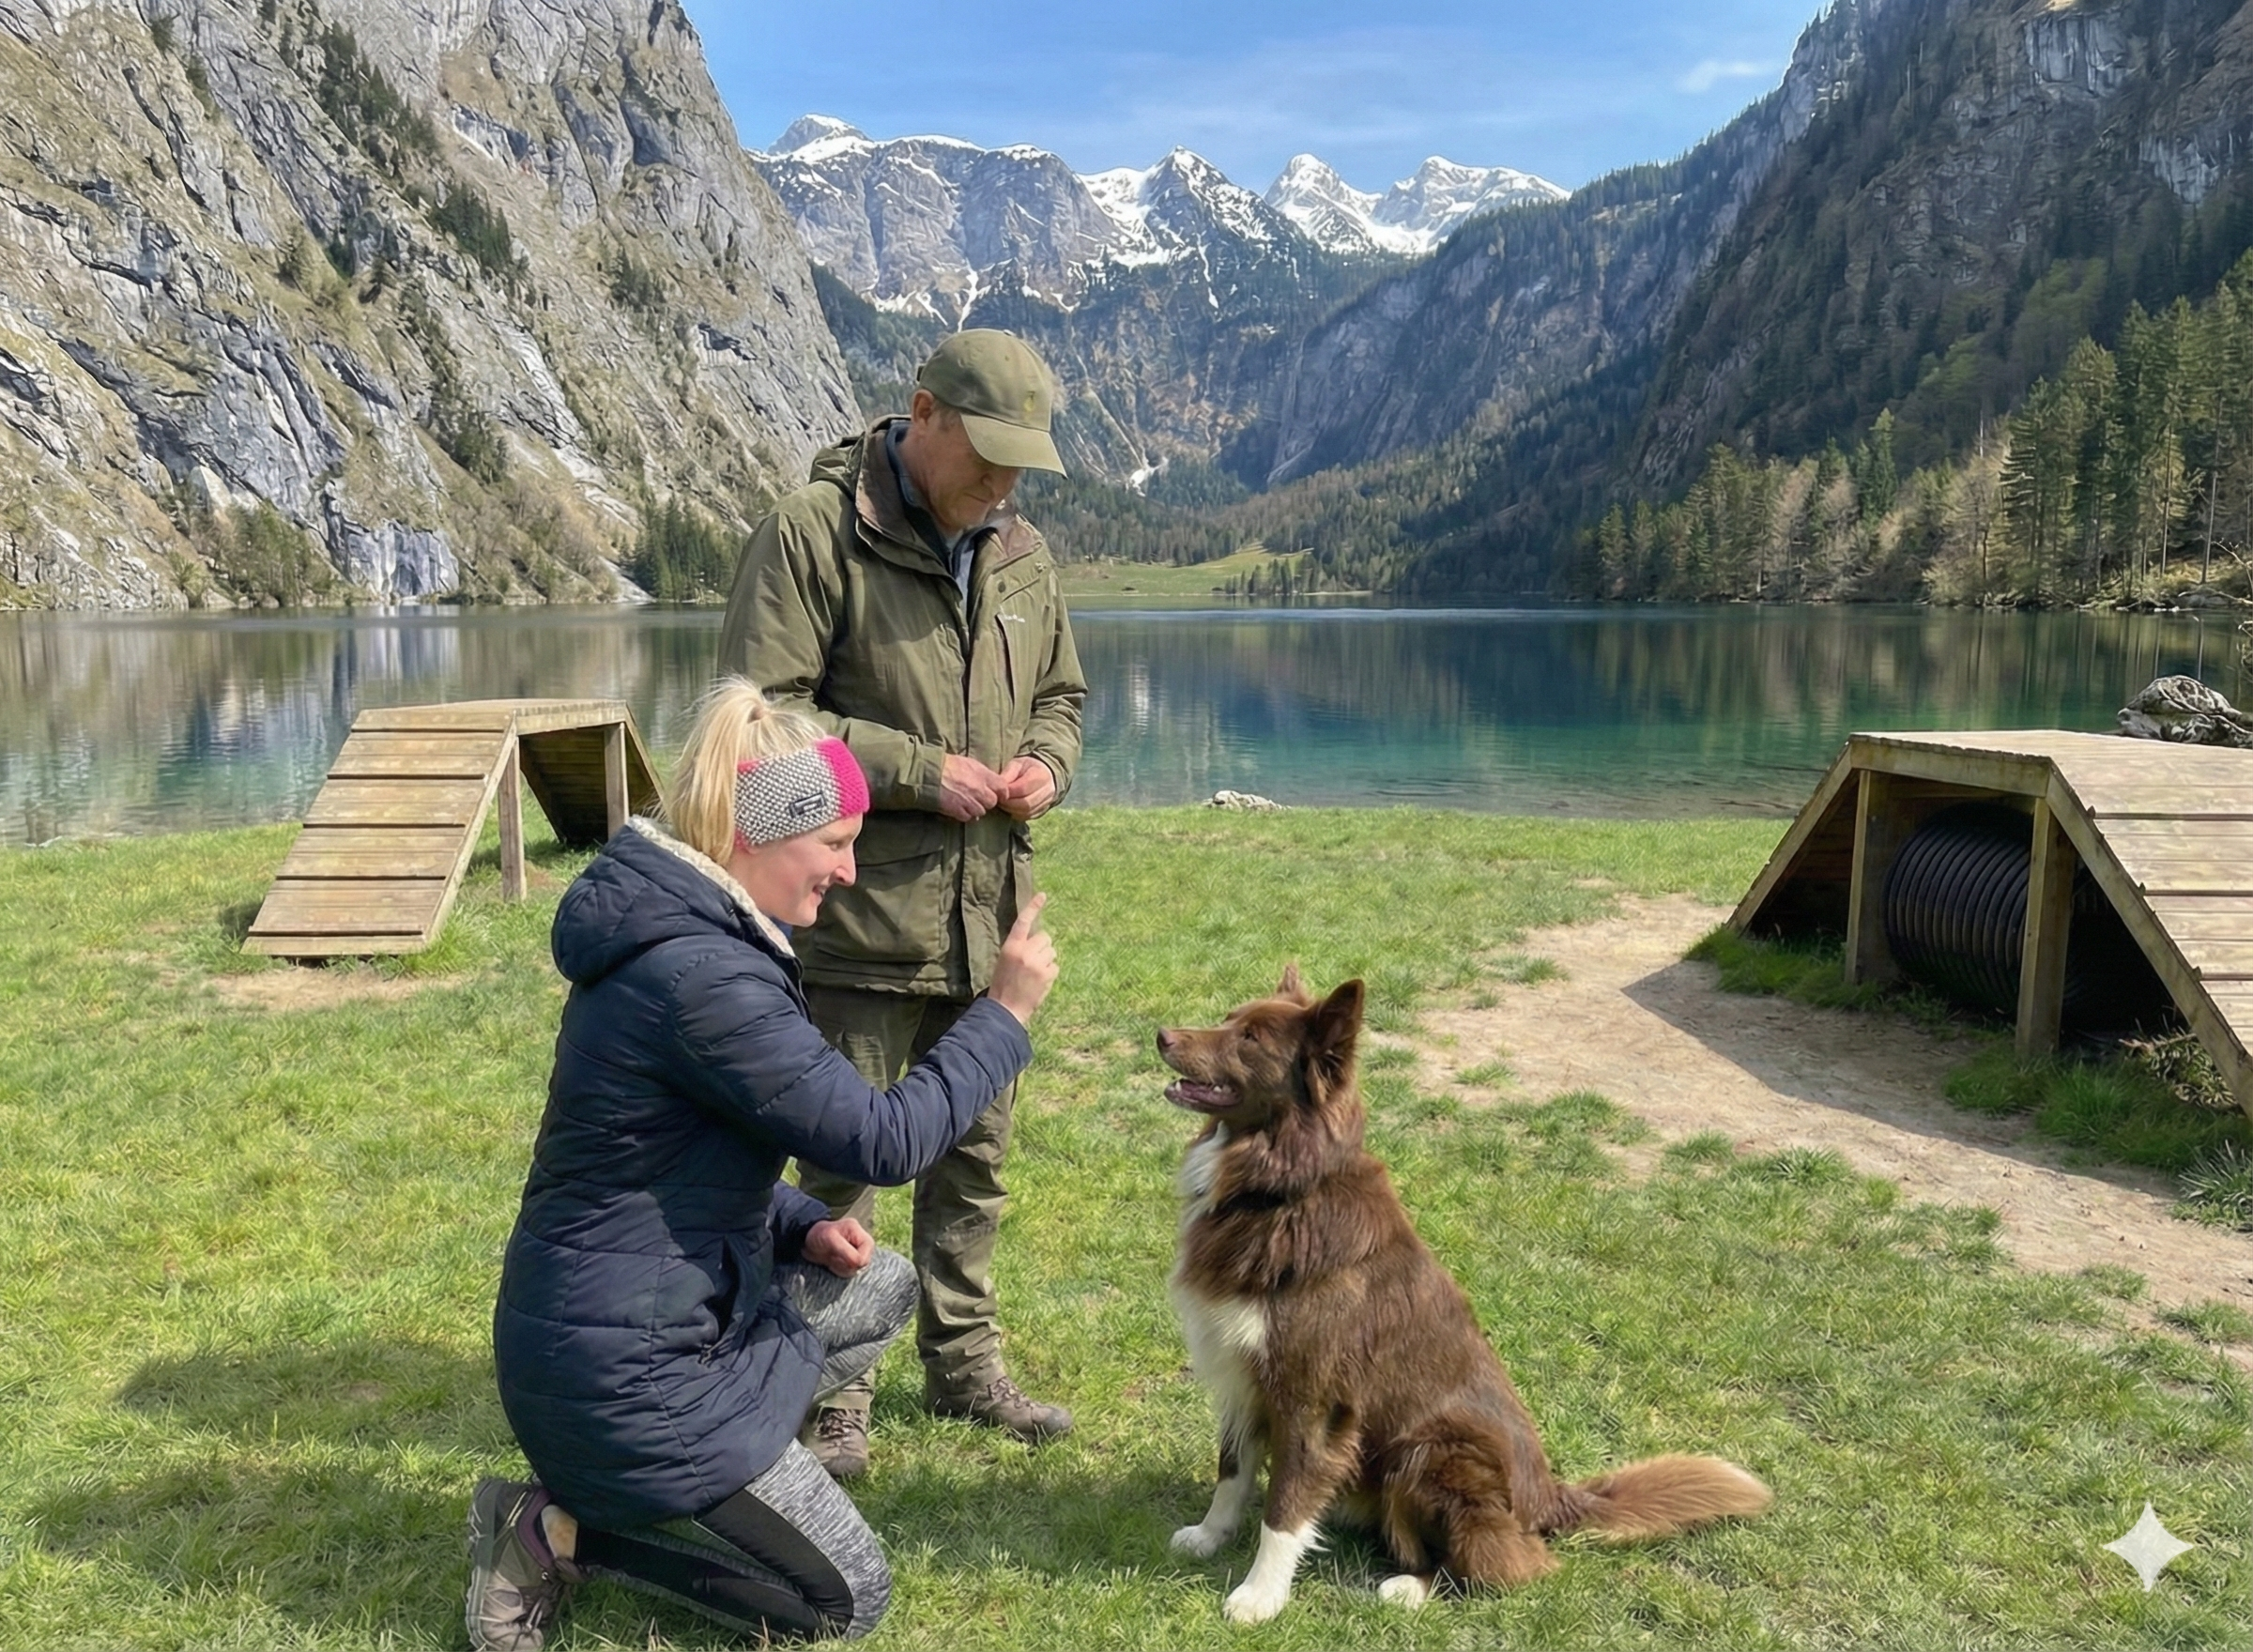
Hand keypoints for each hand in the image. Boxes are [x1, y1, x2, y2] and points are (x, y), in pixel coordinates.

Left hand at [803, 1217, 874, 1276]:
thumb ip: (846, 1251)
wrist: (808, 1241)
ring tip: (832, 1258)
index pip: (865, 1257)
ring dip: (841, 1268)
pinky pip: (850, 1273)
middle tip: (833, 1257)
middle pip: (862, 1265)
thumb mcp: (830, 1239)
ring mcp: (858, 1253)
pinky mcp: (852, 1261)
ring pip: (856, 1271)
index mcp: (861, 1235)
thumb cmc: (819, 1234)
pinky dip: (839, 1271)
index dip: (852, 1261)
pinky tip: (832, 1263)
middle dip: (846, 1265)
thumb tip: (859, 1263)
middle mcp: (863, 1244)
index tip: (837, 1256)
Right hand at [938, 753, 1005, 821]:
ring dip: (975, 809)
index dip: (1002, 793)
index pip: (1003, 788)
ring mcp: (969, 801)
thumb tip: (991, 782)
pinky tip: (959, 808)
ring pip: (981, 812)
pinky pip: (968, 817)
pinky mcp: (958, 810)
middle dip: (986, 801)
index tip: (999, 795)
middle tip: (978, 798)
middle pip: (992, 802)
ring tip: (966, 803)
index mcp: (983, 775)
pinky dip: (964, 814)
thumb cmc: (947, 764)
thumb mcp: (969, 763)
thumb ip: (983, 774)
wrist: (929, 773)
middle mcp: (979, 789)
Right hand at [987, 892, 1057, 1025]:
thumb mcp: (1004, 961)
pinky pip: (1055, 966)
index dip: (1033, 907)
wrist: (1005, 1009)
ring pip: (1052, 952)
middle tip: (1033, 962)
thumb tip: (1036, 940)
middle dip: (1042, 947)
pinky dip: (1050, 974)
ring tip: (1034, 975)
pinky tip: (1039, 982)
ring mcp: (1037, 962)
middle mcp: (1024, 951)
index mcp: (1010, 946)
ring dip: (1046, 960)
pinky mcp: (1046, 974)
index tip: (1043, 895)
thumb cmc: (1002, 985)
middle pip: (1044, 937)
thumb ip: (1019, 948)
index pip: (1023, 921)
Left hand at [995, 755, 1056, 820]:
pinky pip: (1026, 817)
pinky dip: (1014, 813)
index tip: (998, 790)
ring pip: (1025, 812)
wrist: (1045, 776)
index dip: (1008, 792)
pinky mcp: (1040, 813)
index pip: (1022, 789)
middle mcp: (1047, 792)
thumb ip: (1009, 773)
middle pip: (1025, 803)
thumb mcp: (1018, 764)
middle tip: (997, 798)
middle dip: (1008, 802)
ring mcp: (1045, 804)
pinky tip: (1009, 807)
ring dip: (1010, 809)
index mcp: (1042, 776)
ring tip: (1002, 802)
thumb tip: (999, 786)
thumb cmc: (1028, 768)